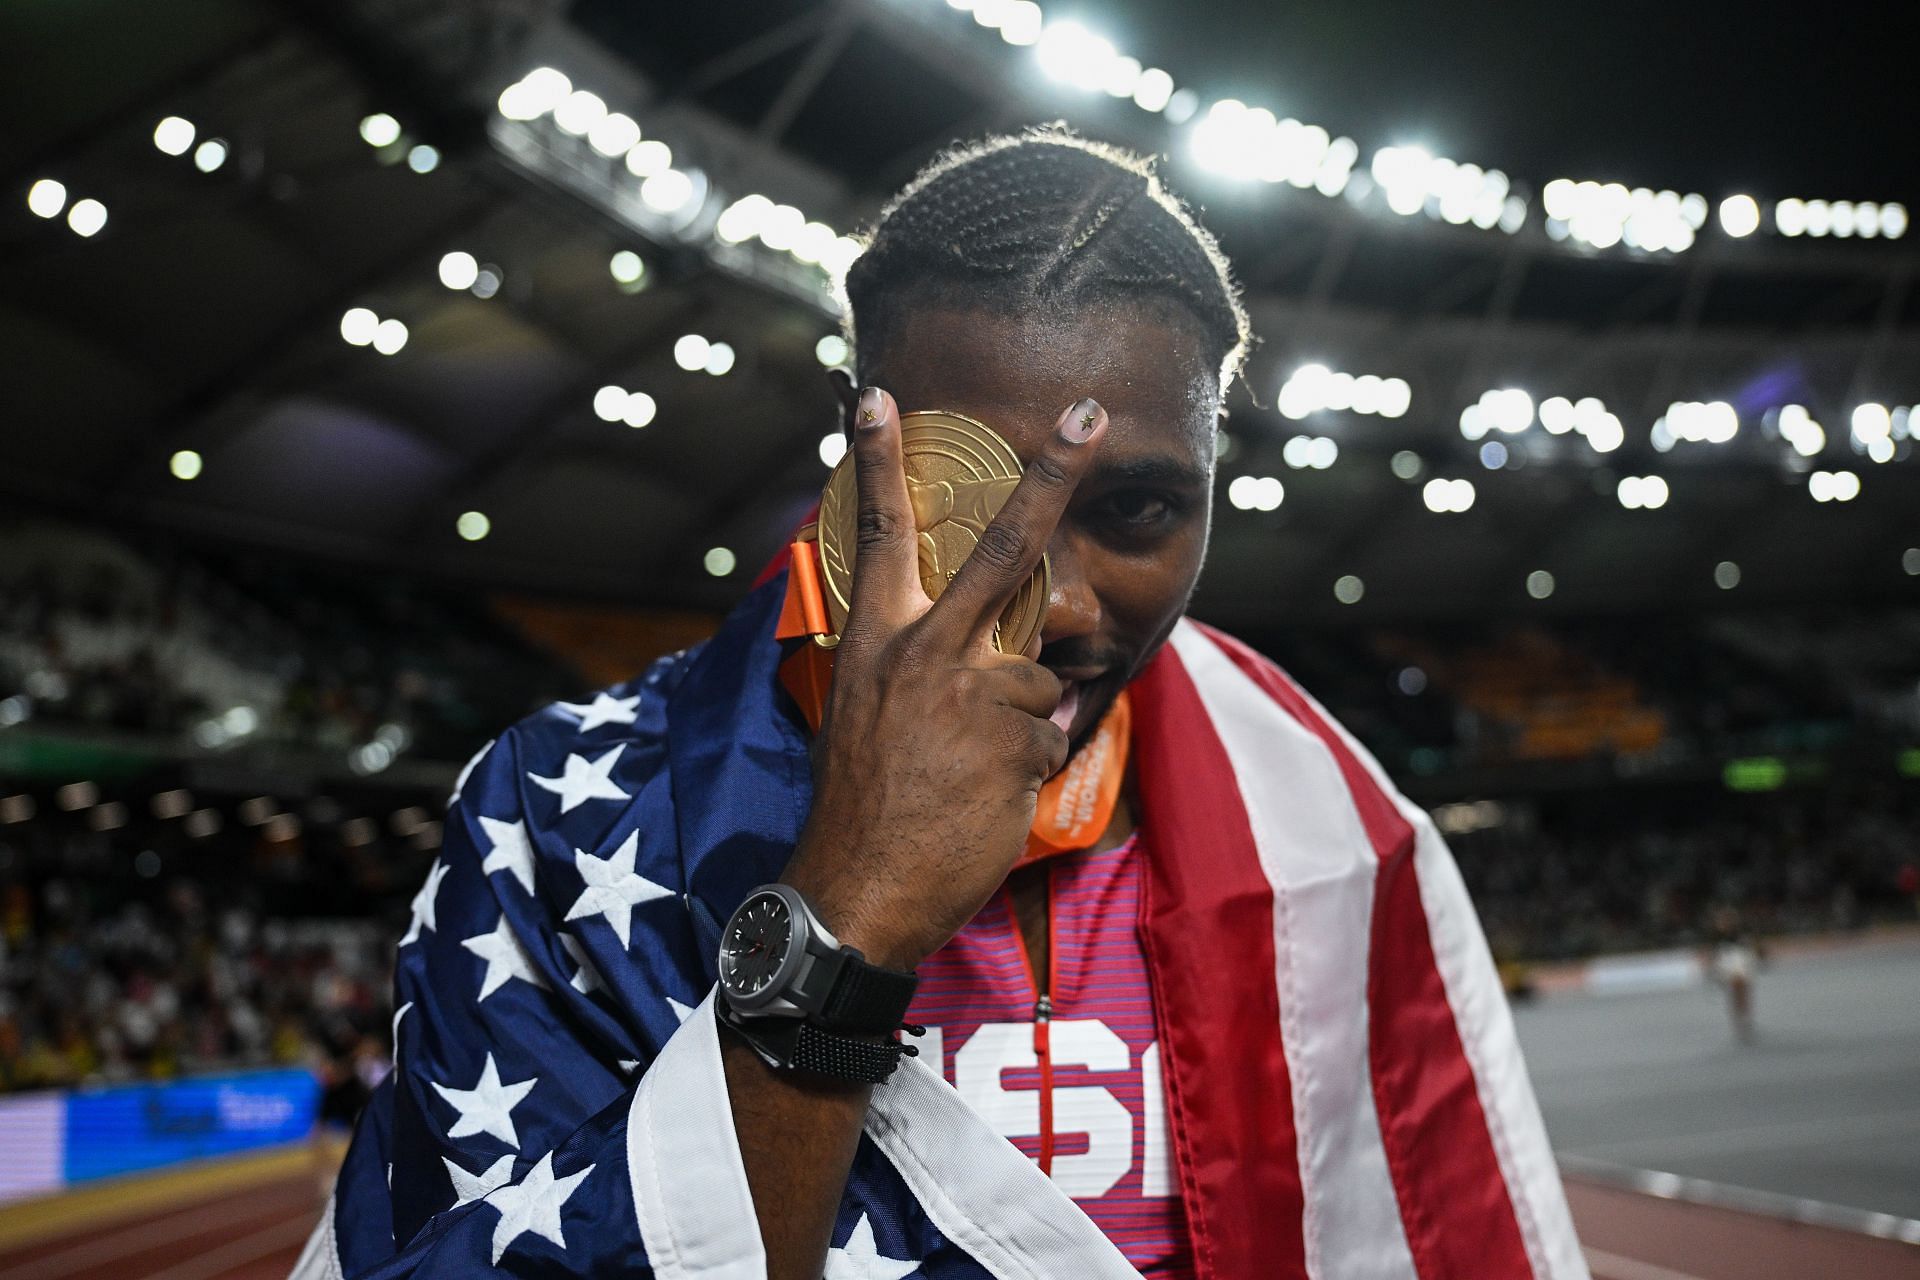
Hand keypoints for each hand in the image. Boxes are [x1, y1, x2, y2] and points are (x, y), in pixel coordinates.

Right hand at [782, 387, 1107, 969]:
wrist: (855, 895)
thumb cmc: (859, 808)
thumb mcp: (864, 715)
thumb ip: (920, 669)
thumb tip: (991, 656)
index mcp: (874, 640)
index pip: (879, 534)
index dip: (879, 461)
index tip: (876, 396)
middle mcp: (923, 652)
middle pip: (1003, 548)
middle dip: (1050, 475)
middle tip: (1089, 414)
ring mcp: (971, 695)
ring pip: (1039, 678)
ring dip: (1019, 725)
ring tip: (965, 775)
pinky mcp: (1013, 743)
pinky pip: (1049, 738)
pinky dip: (1027, 770)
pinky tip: (982, 800)